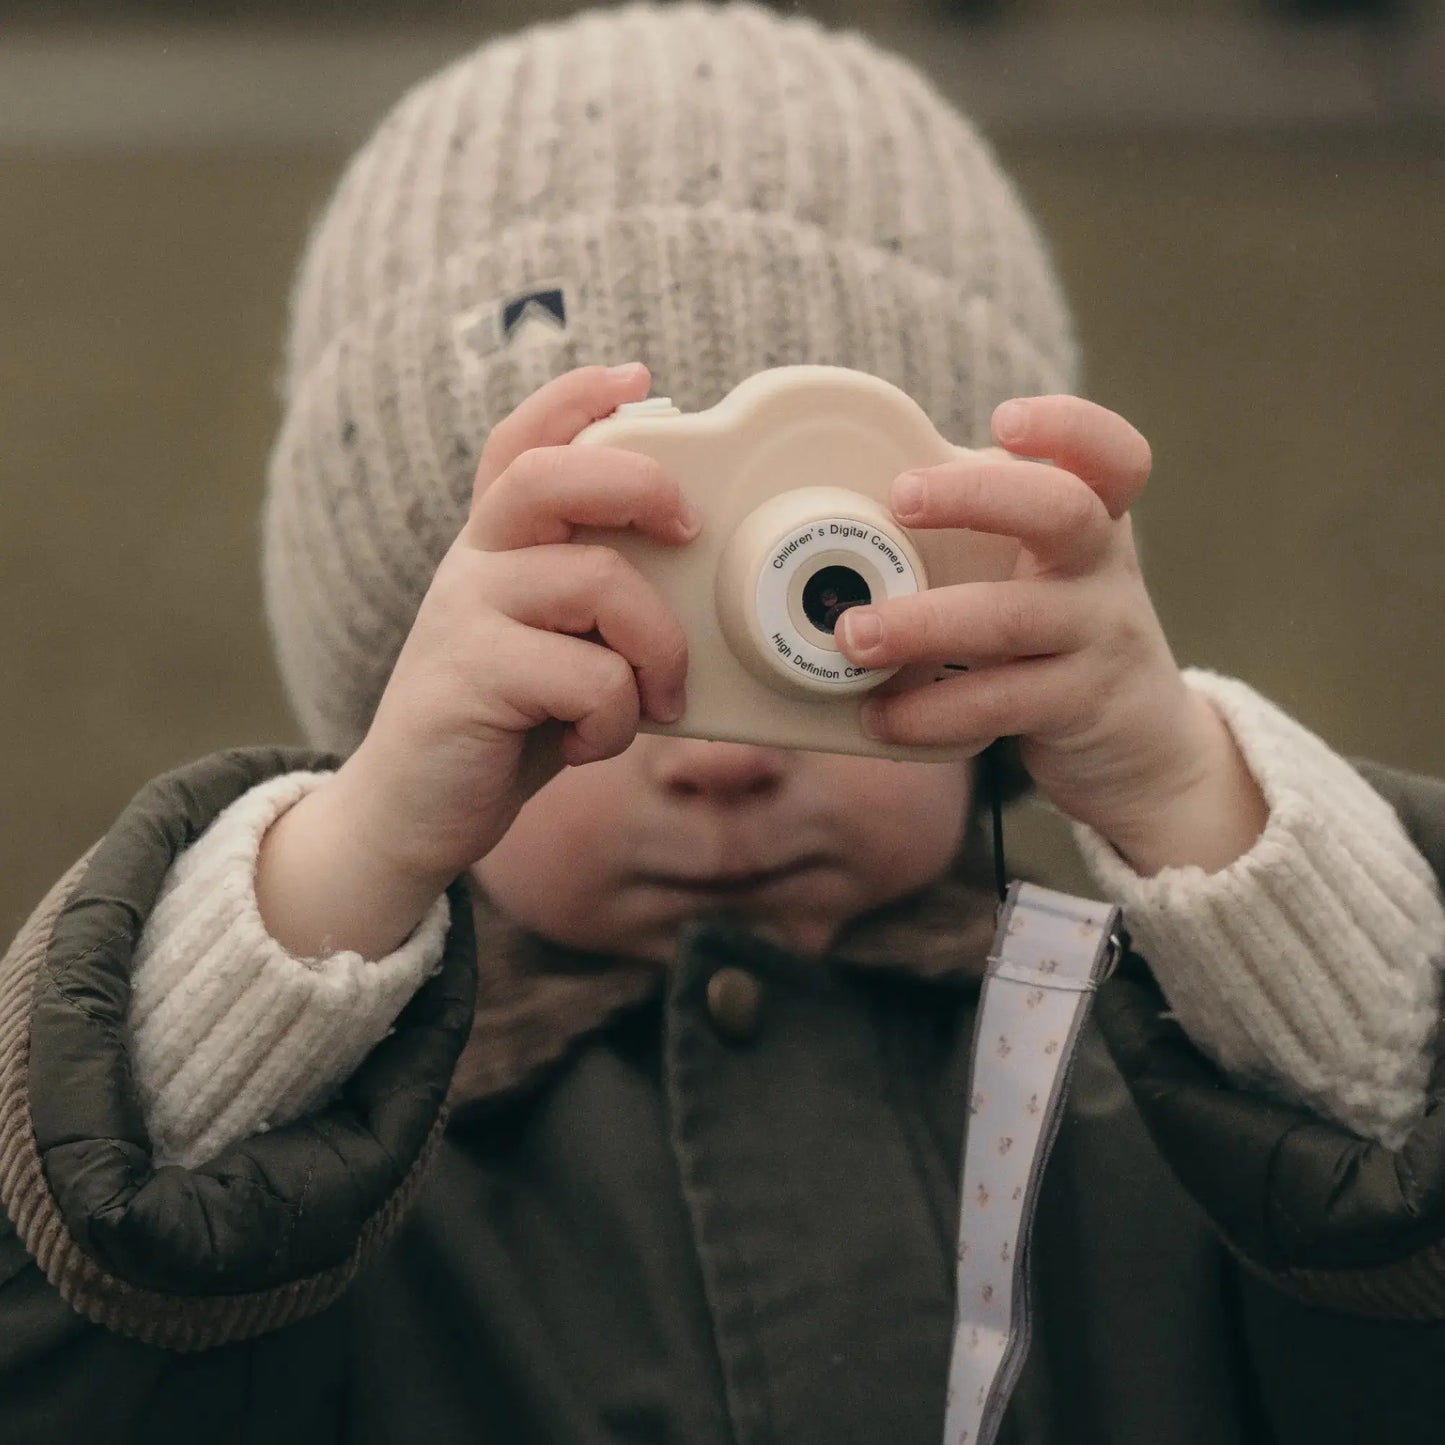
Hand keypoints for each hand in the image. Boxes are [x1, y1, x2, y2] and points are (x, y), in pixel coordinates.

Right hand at [256, 364, 699, 956]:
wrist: (416, 814)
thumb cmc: (506, 725)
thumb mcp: (552, 648)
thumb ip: (596, 601)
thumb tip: (689, 563)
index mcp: (494, 547)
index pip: (520, 444)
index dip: (574, 400)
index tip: (638, 380)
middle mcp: (473, 564)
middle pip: (549, 476)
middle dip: (638, 484)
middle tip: (687, 531)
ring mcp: (464, 616)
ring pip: (597, 582)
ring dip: (655, 647)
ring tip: (653, 697)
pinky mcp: (469, 679)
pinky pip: (589, 676)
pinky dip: (614, 719)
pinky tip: (586, 742)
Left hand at [836, 396, 1266, 873]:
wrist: (1143, 742)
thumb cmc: (1060, 635)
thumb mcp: (1047, 572)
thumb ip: (985, 532)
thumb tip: (857, 506)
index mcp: (1095, 522)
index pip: (1111, 455)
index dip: (1067, 425)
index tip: (1003, 420)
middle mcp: (1104, 570)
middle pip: (1062, 511)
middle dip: (975, 496)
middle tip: (900, 498)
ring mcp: (1098, 639)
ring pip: (1011, 618)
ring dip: (920, 623)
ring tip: (852, 635)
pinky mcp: (1078, 707)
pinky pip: (998, 703)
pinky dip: (929, 712)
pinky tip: (880, 715)